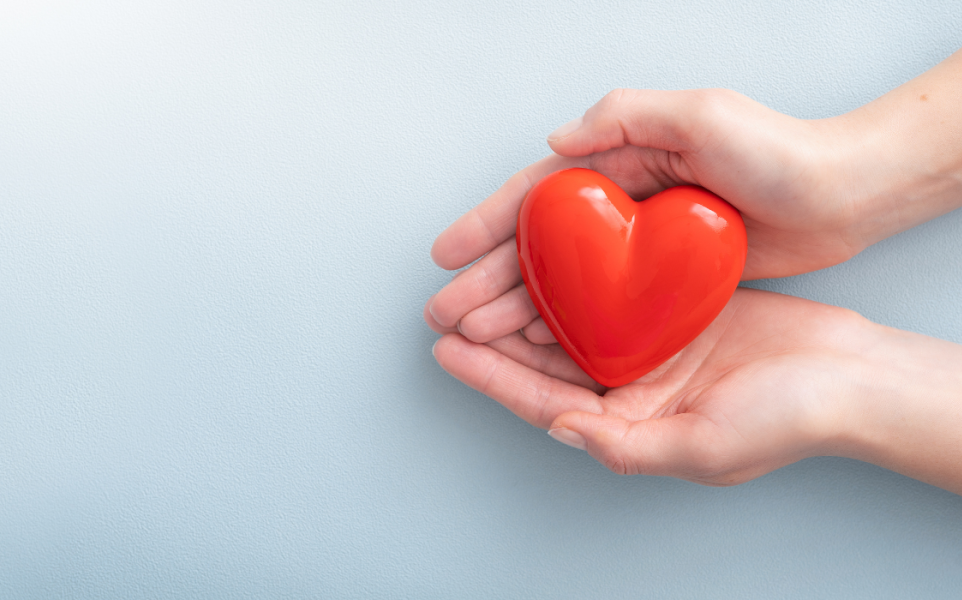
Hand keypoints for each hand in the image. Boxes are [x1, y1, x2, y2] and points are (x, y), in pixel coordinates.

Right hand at [427, 48, 961, 344]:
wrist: (843, 194)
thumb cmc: (779, 151)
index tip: (446, 256)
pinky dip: (564, 325)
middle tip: (446, 313)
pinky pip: (599, 305)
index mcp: (619, 162)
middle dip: (485, 279)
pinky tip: (538, 345)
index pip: (535, 196)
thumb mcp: (703, 114)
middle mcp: (620, 205)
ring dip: (515, 308)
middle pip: (537, 247)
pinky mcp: (664, 280)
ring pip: (561, 282)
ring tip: (476, 337)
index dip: (486, 225)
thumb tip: (558, 143)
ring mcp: (639, 246)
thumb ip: (626, 119)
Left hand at [432, 289, 873, 484]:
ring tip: (483, 283)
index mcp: (629, 426)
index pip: (543, 402)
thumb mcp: (702, 447)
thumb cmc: (788, 420)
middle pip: (545, 362)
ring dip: (528, 305)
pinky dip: (580, 279)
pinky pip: (614, 294)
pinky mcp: (674, 312)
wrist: (853, 375)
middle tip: (447, 309)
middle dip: (494, 338)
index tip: (447, 351)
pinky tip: (551, 260)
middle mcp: (632, 390)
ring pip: (572, 325)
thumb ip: (626, 444)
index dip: (491, 377)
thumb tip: (562, 428)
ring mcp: (652, 349)